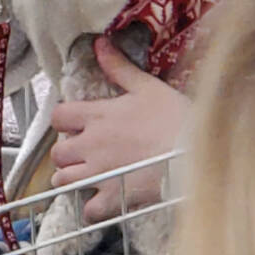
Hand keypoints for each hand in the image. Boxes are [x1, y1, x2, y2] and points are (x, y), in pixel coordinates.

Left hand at [49, 38, 184, 222]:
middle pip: (57, 153)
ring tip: (88, 177)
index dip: (65, 121)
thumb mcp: (148, 86)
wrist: (197, 152)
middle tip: (84, 153)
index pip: (59, 117)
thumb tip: (99, 44)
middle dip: (67, 153)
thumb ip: (119, 67)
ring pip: (64, 181)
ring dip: (72, 179)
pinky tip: (102, 202)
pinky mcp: (114, 197)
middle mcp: (91, 146)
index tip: (78, 125)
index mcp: (97, 117)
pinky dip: (92, 209)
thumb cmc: (176, 117)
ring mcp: (100, 174)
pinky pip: (89, 210)